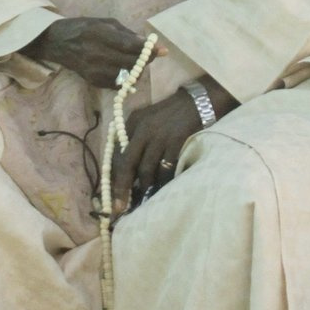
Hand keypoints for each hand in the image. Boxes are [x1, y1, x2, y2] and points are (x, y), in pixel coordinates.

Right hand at [23, 16, 148, 90]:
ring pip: (126, 77)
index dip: (148, 50)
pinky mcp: (93, 81)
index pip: (130, 46)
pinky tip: (125, 71)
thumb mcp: (105, 23)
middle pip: (131, 64)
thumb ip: (126, 33)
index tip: (162, 50)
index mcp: (100, 34)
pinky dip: (126, 80)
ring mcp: (94, 70)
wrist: (58, 43)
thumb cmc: (84, 28)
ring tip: (137, 63)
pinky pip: (117, 85)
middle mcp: (97, 54)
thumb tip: (146, 43)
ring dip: (137, 71)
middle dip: (145, 61)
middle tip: (150, 56)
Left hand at [110, 88, 209, 213]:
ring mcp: (160, 136)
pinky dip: (164, 181)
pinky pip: (166, 169)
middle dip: (123, 188)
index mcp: (132, 123)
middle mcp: (143, 129)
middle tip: (121, 208)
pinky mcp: (177, 141)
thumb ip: (135, 139)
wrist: (196, 102)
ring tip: (145, 200)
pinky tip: (163, 189)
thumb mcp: (147, 120)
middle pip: (128, 164)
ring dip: (145, 187)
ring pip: (147, 170)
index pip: (118, 155)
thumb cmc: (170, 114)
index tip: (112, 197)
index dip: (114, 178)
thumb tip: (127, 171)